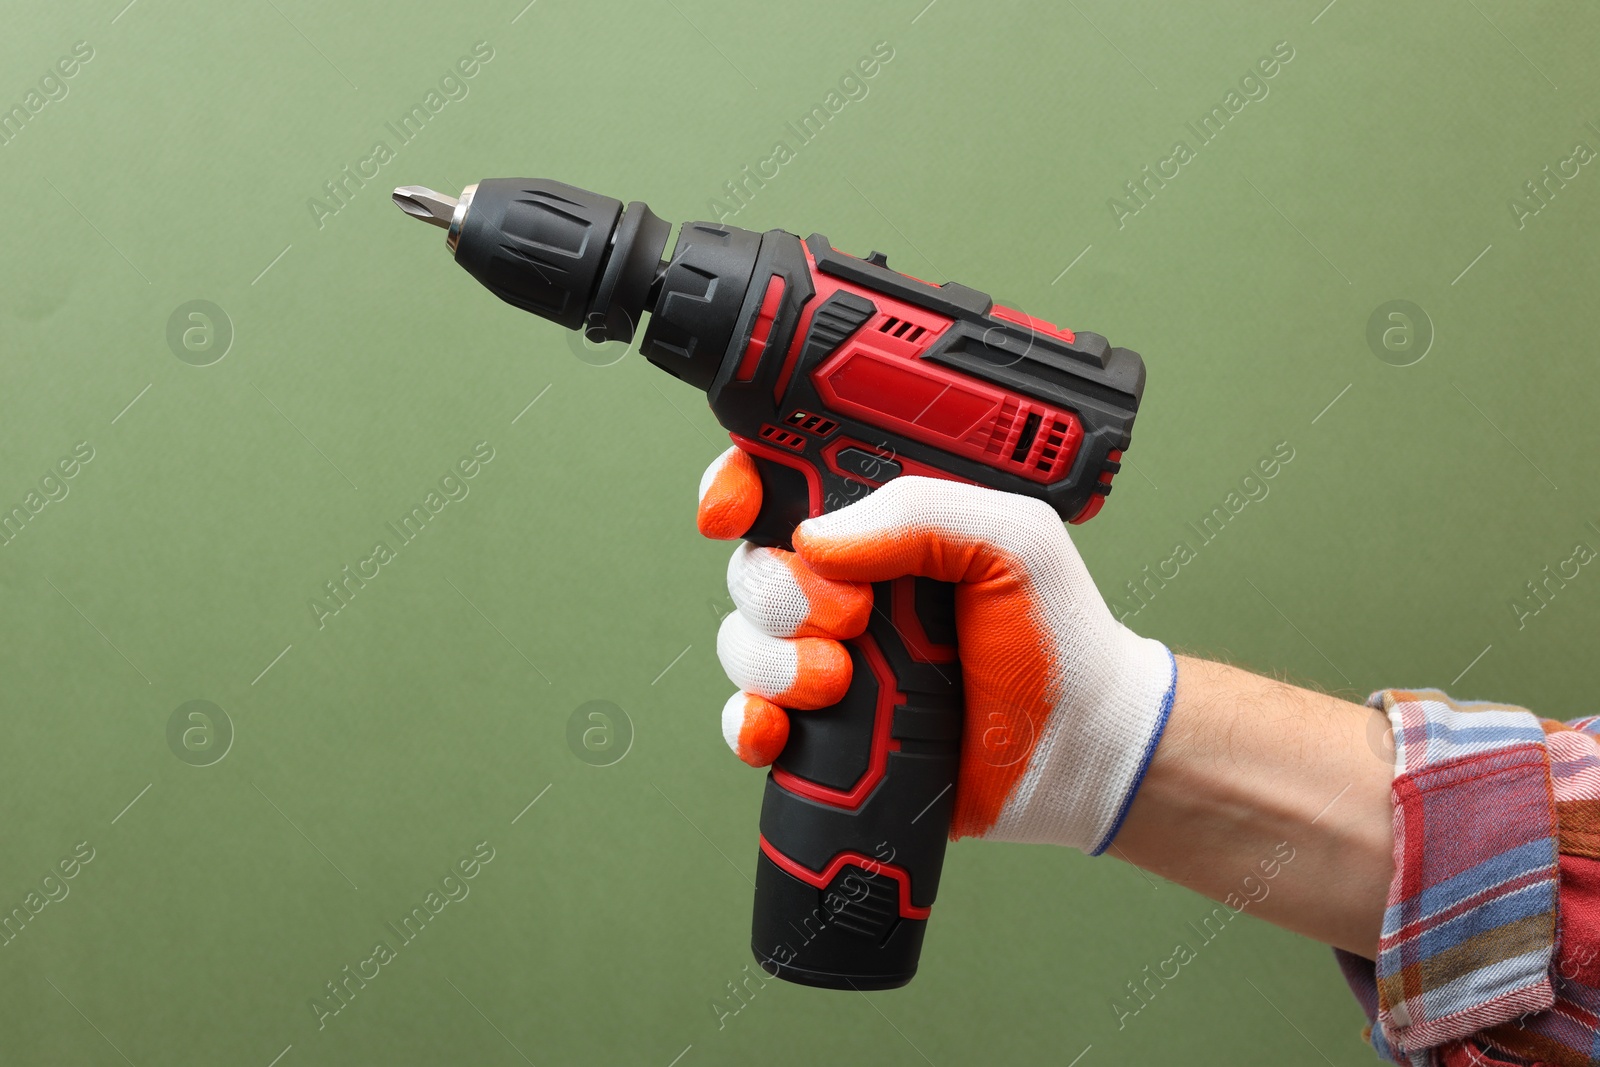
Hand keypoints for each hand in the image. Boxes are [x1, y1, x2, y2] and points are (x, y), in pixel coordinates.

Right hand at [697, 446, 1175, 851]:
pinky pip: (746, 719)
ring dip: (775, 661)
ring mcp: (830, 658)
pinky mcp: (825, 730)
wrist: (1079, 751)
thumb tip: (817, 537)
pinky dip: (749, 724)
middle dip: (779, 592)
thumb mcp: (1014, 541)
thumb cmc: (1059, 637)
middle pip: (751, 566)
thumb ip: (925, 513)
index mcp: (885, 527)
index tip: (732, 507)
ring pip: (743, 641)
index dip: (740, 487)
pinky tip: (779, 730)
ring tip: (842, 681)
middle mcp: (846, 586)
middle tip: (852, 615)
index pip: (783, 483)